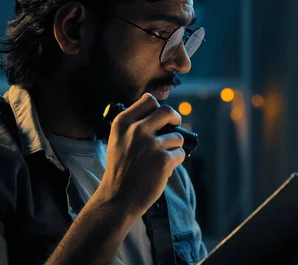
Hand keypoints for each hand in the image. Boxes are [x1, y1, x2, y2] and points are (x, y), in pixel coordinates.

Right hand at [96, 93, 185, 218]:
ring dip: (174, 147)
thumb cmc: (120, 169)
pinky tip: (164, 169)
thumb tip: (160, 114)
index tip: (162, 116)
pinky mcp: (164, 160)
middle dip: (176, 118)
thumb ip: (134, 125)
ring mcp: (151, 144)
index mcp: (123, 122)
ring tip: (162, 159)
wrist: (117, 198)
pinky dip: (176, 161)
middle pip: (167, 111)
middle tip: (176, 126)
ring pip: (177, 136)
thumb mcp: (117, 140)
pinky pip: (180, 153)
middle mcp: (137, 130)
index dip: (158, 106)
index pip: (148, 100)